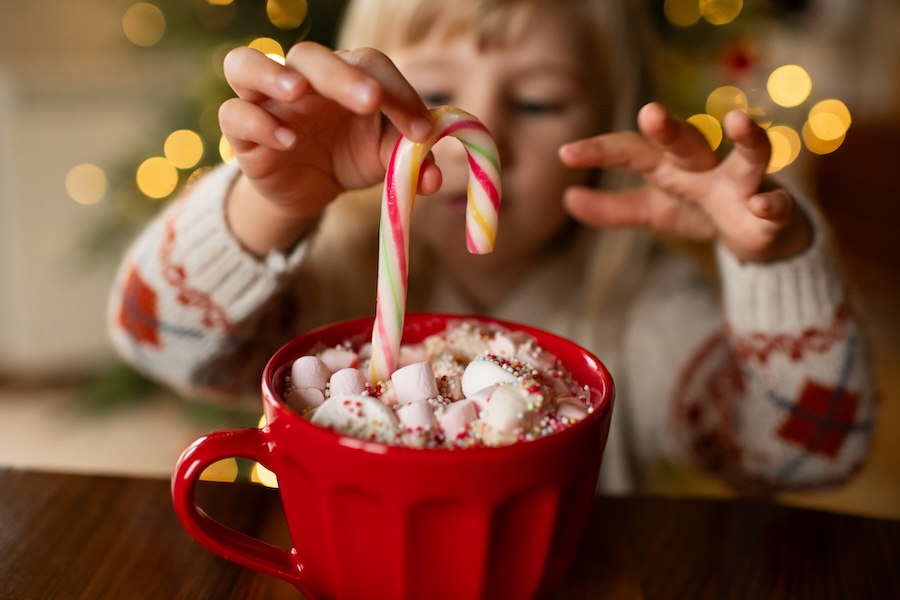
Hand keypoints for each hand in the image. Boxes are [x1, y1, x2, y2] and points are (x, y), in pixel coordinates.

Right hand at [218, 42, 441, 254]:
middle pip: (310, 56)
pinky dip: (258, 123)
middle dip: (342, 76)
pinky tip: (285, 140)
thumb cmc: (351, 157)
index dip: (398, 92)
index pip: (369, 65)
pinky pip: (235, 116)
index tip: (422, 131)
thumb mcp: (385, 159)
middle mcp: (303, 79)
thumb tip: (433, 179)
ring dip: (271, 74)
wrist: (311, 190)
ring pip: (246, 65)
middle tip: (371, 100)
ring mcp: (266, 101)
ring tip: (297, 90)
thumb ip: (411, 162)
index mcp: (345, 76)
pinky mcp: (241, 133)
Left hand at [559, 102, 811, 262]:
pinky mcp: (773, 212)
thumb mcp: (654, 210)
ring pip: (749, 156)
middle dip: (670, 128)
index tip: (568, 153)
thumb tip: (569, 197)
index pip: (634, 151)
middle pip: (688, 142)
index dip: (602, 151)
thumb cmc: (699, 209)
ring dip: (747, 138)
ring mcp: (743, 185)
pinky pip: (777, 206)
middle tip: (650, 112)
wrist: (758, 234)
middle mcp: (706, 168)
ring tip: (738, 121)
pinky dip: (773, 206)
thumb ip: (613, 208)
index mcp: (672, 166)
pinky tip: (761, 206)